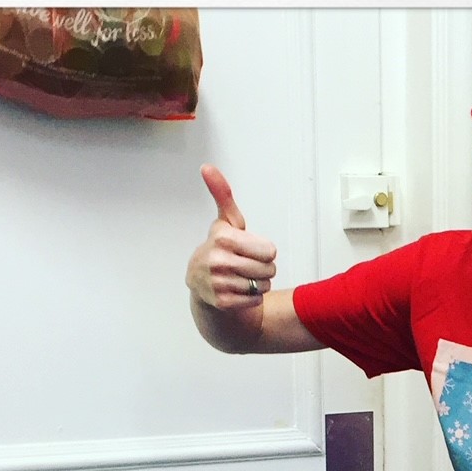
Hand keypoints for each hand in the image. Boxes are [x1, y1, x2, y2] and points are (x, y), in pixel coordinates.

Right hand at [185, 164, 278, 309]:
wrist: (201, 284)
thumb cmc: (220, 250)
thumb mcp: (225, 221)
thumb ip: (222, 195)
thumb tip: (207, 168)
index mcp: (223, 238)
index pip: (270, 250)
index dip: (265, 251)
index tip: (250, 249)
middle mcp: (218, 260)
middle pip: (269, 269)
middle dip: (264, 268)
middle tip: (246, 265)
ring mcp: (219, 283)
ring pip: (264, 286)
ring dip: (259, 284)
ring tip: (241, 277)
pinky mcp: (223, 302)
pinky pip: (255, 300)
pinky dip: (252, 298)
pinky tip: (238, 290)